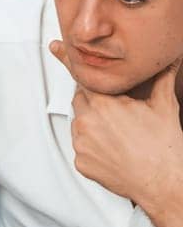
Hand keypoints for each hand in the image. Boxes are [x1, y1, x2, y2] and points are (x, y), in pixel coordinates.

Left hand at [50, 41, 182, 218]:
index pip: (82, 77)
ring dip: (93, 124)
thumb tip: (170, 60)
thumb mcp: (164, 104)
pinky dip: (93, 146)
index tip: (56, 47)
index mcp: (103, 104)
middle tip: (116, 110)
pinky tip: (114, 149)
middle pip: (81, 101)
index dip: (71, 62)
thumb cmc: (163, 143)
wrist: (161, 178)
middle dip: (94, 101)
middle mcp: (86, 123)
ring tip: (119, 133)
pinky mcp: (80, 163)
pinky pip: (81, 148)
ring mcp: (81, 145)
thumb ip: (162, 78)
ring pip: (80, 125)